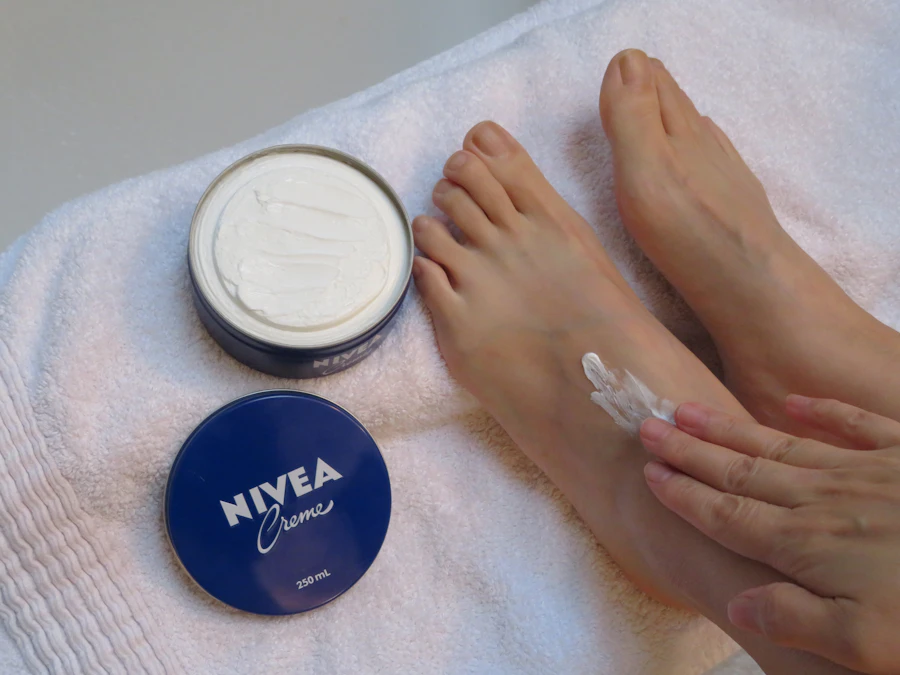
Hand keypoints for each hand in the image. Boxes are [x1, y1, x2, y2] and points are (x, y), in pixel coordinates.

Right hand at [637, 395, 899, 674]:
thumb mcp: (867, 645)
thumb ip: (796, 619)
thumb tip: (736, 603)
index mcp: (807, 546)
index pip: (727, 516)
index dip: (684, 495)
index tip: (649, 472)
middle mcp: (823, 501)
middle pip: (740, 472)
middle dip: (690, 450)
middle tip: (647, 425)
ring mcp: (864, 473)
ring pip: (779, 445)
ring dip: (730, 429)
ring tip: (690, 409)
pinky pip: (855, 426)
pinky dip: (823, 412)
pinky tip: (795, 401)